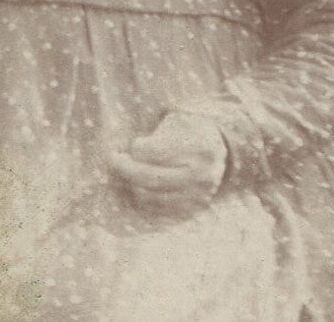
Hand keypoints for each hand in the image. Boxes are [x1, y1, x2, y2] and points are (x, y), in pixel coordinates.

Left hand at [107, 113, 227, 218]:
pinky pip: (157, 211)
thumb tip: (125, 151)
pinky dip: (142, 199)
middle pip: (151, 178)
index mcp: (201, 149)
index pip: (156, 152)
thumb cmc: (191, 131)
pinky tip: (138, 186)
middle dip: (125, 168)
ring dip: (132, 184)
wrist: (220, 150)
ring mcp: (198, 197)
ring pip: (151, 197)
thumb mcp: (178, 121)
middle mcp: (202, 176)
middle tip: (113, 159)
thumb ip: (156, 134)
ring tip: (127, 172)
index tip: (133, 142)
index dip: (138, 147)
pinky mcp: (192, 211)